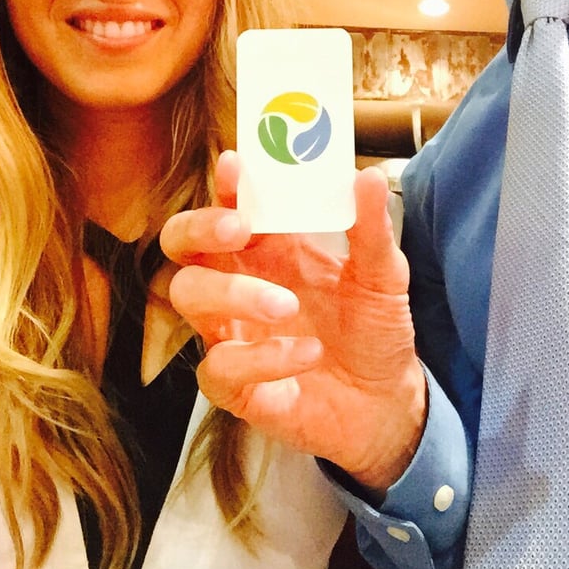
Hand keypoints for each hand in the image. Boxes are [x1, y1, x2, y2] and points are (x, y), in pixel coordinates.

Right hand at [161, 151, 426, 493]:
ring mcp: (232, 333)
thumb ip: (371, 229)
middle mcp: (241, 284)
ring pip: (188, 296)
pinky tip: (307, 352)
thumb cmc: (373, 331)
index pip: (232, 206)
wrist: (386, 402)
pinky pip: (220, 366)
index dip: (227, 186)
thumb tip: (370, 177)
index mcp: (271, 250)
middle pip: (182, 245)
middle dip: (199, 228)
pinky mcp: (236, 386)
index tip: (237, 166)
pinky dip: (263, 357)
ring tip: (284, 303)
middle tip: (239, 229)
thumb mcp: (383, 276)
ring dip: (232, 293)